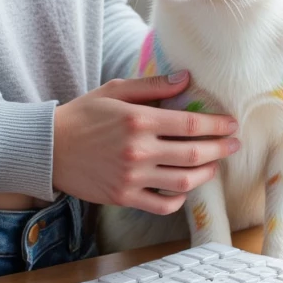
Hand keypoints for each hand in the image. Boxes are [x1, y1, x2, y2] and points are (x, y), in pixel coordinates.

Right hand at [51, 70, 239, 213]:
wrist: (49, 147)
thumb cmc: (83, 114)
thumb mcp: (115, 90)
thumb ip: (152, 85)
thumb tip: (186, 79)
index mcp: (138, 120)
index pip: (189, 124)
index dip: (216, 125)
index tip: (231, 124)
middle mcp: (138, 150)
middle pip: (193, 154)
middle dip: (221, 149)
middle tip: (234, 144)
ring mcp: (131, 177)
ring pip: (183, 181)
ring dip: (206, 174)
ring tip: (214, 165)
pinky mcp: (123, 196)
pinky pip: (162, 204)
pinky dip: (179, 198)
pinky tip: (184, 188)